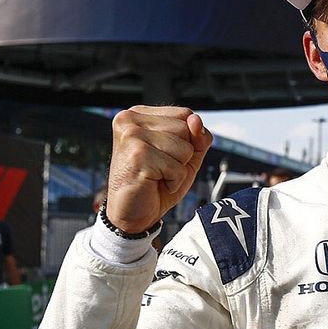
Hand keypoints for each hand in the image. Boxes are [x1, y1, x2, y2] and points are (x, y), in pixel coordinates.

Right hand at [107, 106, 211, 232]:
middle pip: (186, 129)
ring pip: (185, 148)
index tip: (164, 154)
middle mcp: (130, 120)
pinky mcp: (137, 156)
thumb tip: (196, 120)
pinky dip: (173, 182)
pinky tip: (154, 184)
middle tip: (159, 168)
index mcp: (139, 115)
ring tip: (157, 175)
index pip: (185, 114)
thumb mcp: (185, 156)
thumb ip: (197, 136)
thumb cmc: (156, 184)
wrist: (132, 214)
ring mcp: (132, 136)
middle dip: (182, 155)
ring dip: (178, 169)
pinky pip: (178, 168)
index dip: (187, 140)